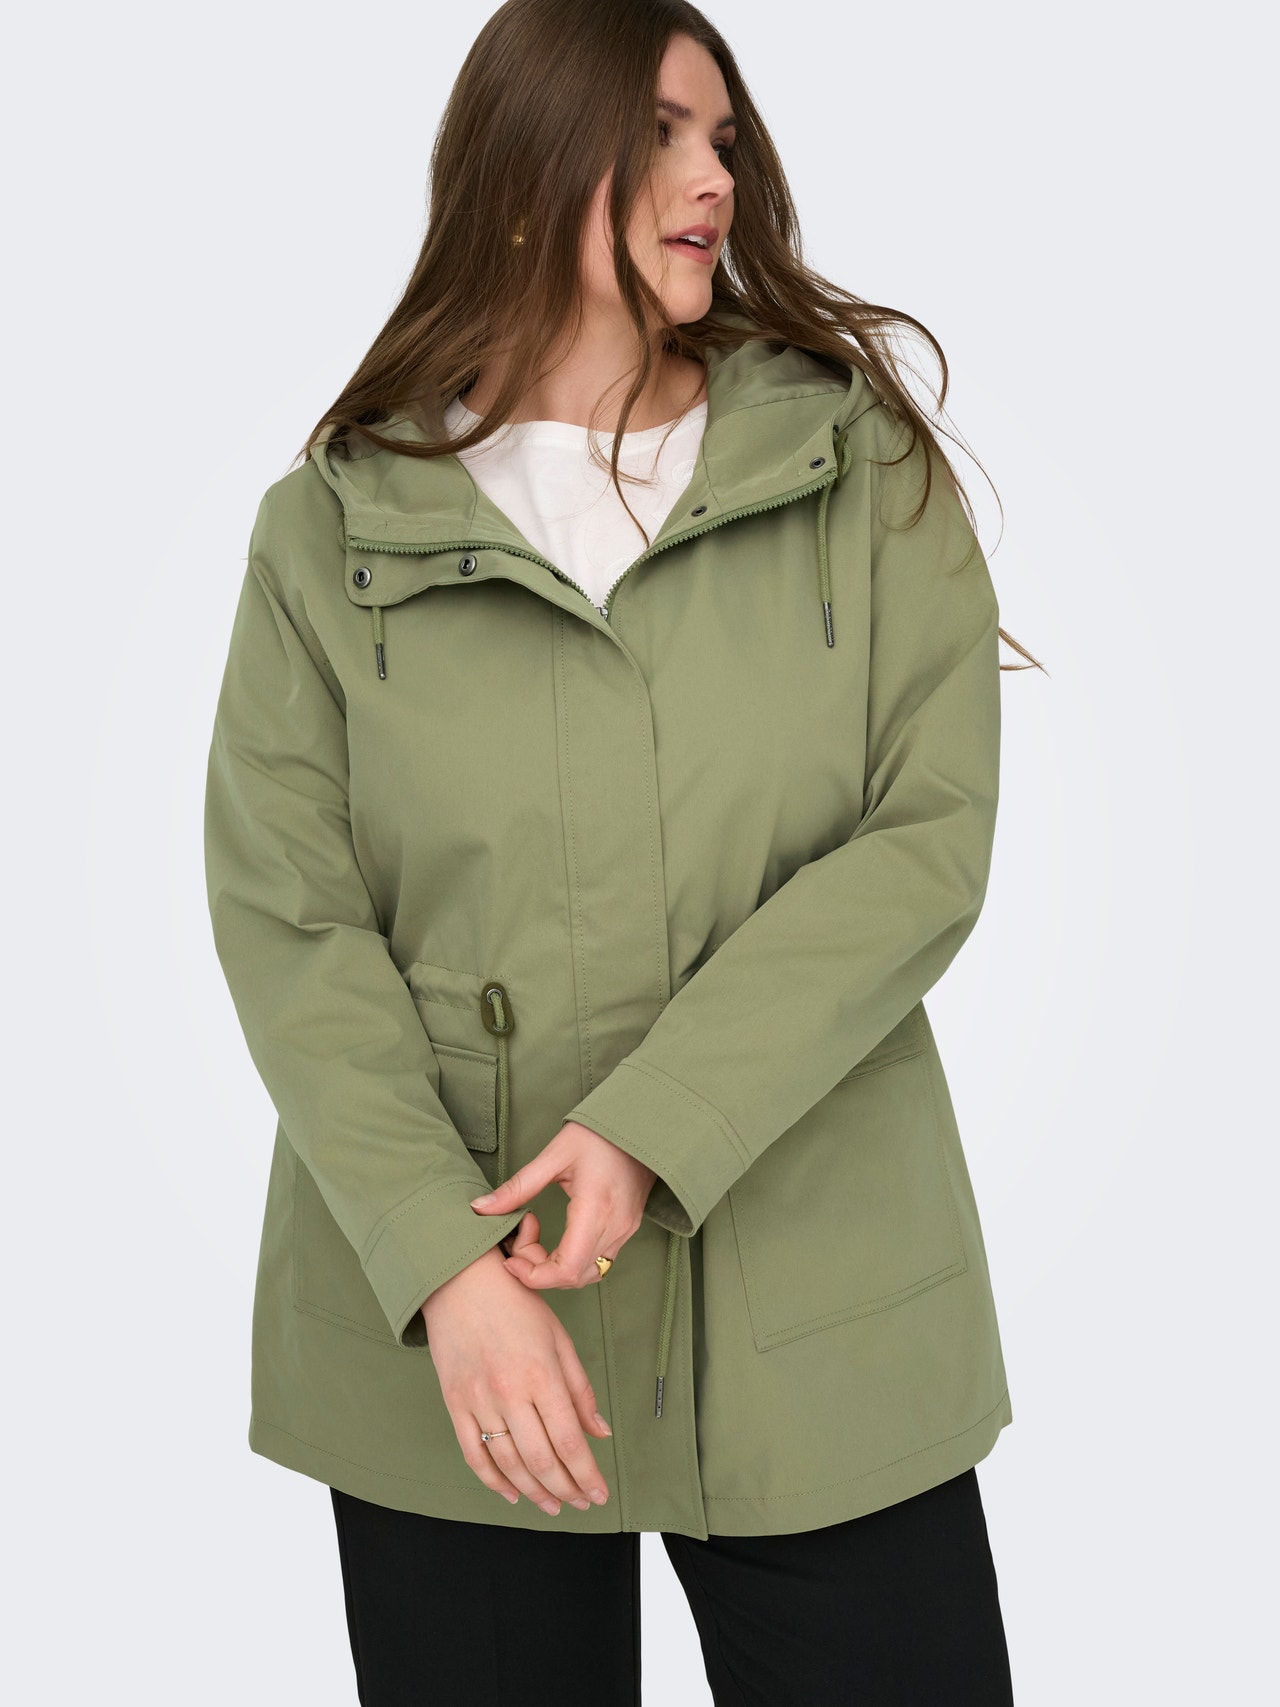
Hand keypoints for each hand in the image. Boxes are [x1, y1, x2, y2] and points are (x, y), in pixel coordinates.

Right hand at [421, 1224, 612, 1514]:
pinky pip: (473, 1454)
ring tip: (553, 1504)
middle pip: (541, 1460)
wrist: (461, 1282)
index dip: (587, 1475)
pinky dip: (493, 1481)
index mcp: (542, 1374)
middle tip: (580, 1503)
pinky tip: (513, 1494)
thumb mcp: (559, 1339)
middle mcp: (510, 1392)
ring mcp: (479, 1400)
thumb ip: (580, 1389)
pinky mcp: (454, 1403)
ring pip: (509, 1464)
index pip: (569, 1441)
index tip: (600, 1494)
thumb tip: (600, 1433)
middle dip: (565, 1489)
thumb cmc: (517, 1305)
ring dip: (535, 1492)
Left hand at [469, 1120, 656, 1290]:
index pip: (565, 1270)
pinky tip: (559, 1241)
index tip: (511, 1259)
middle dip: (538, 1270)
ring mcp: (625, 1231)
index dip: (533, 1276)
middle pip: (573, 1278)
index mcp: (595, 1210)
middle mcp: (614, 1228)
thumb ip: (518, 1186)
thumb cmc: (599, 1135)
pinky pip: (600, 1263)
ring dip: (556, 1269)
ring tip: (537, 1239)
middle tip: (521, 1238)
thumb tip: (480, 1208)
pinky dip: (573, 1262)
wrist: (641, 1125)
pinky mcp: (628, 1229)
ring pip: (588, 1275)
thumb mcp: (554, 1155)